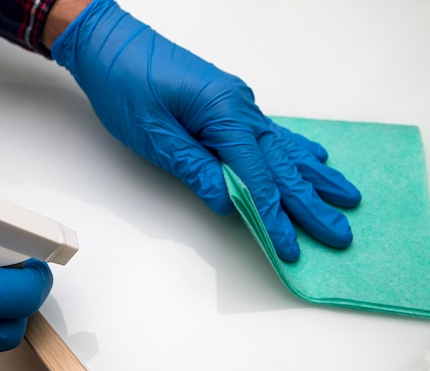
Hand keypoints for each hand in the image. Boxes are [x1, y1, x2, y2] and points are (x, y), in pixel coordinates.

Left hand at [50, 0, 360, 260]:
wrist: (108, 43)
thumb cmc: (123, 81)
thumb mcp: (153, 133)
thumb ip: (194, 167)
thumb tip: (226, 201)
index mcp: (223, 112)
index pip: (258, 176)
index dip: (275, 214)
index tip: (291, 245)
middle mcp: (238, 105)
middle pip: (281, 163)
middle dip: (310, 202)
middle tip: (339, 231)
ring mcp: (235, 102)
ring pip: (282, 147)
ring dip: (313, 176)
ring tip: (345, 195)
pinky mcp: (225, 103)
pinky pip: (268, 133)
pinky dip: (293, 151)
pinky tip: (312, 158)